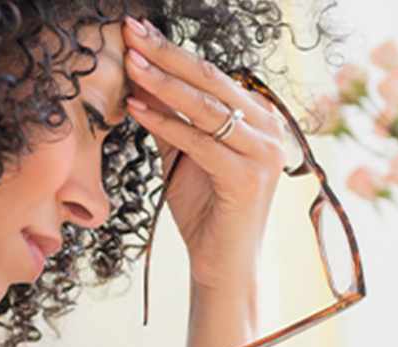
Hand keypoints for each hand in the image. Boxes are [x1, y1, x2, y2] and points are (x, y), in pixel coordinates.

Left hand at [122, 16, 285, 296]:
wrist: (220, 264)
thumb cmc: (205, 213)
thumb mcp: (183, 160)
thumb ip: (170, 124)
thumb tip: (141, 88)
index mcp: (255, 119)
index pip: (209, 77)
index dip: (171, 54)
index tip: (136, 34)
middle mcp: (267, 128)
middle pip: (210, 82)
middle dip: (166, 56)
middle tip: (131, 31)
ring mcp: (263, 152)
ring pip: (207, 107)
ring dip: (164, 84)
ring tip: (130, 63)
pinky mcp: (249, 177)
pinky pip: (201, 143)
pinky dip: (167, 125)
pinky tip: (137, 109)